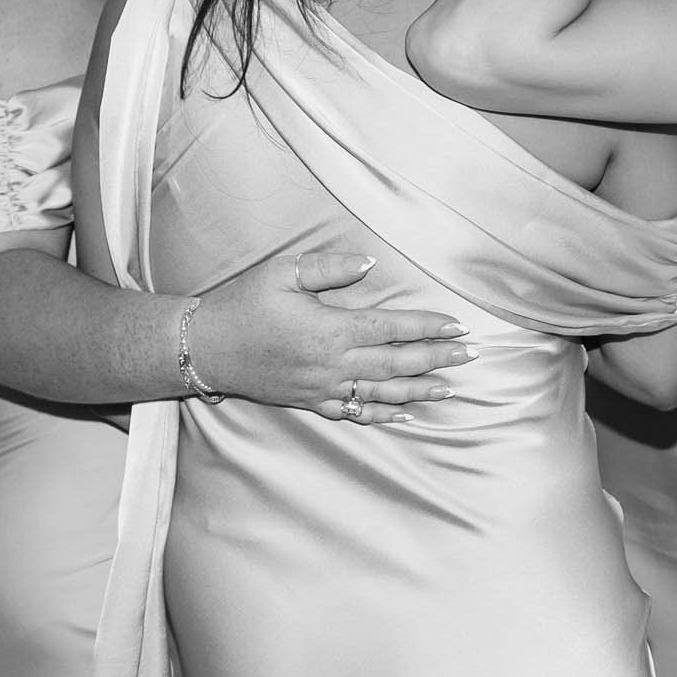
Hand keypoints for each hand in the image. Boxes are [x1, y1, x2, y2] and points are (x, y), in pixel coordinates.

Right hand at [190, 251, 473, 424]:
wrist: (203, 348)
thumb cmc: (242, 304)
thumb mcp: (282, 273)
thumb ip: (328, 268)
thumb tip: (369, 262)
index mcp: (330, 330)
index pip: (392, 329)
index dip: (429, 327)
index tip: (459, 327)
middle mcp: (332, 364)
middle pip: (397, 363)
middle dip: (438, 358)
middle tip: (472, 356)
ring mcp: (323, 388)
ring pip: (383, 392)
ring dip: (421, 390)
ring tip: (452, 387)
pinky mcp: (311, 402)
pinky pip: (355, 412)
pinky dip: (384, 414)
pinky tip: (407, 415)